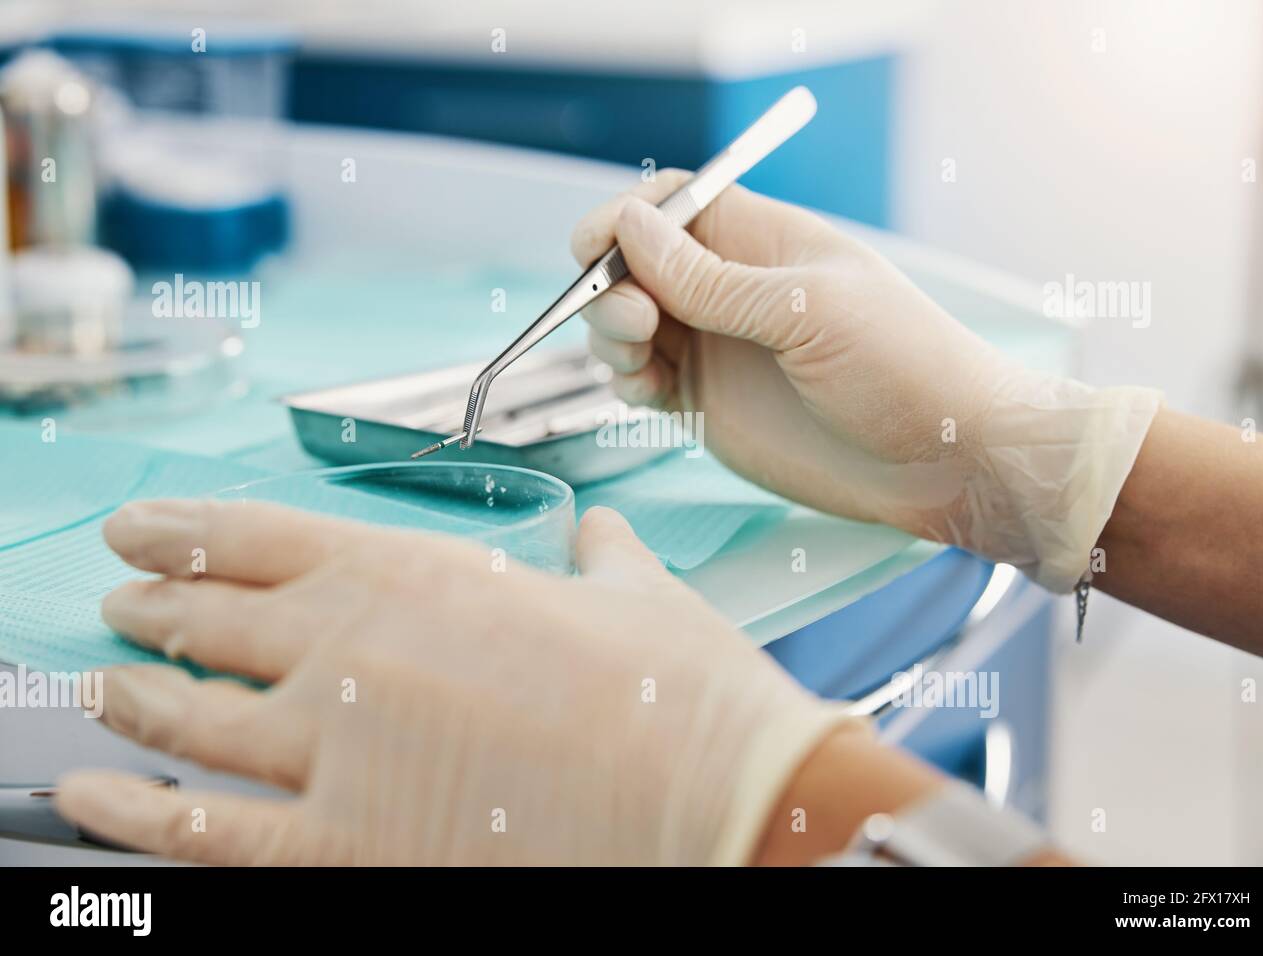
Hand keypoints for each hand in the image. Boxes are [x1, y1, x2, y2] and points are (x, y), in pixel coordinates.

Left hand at [56, 499, 848, 864]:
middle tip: (124, 603)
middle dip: (157, 608)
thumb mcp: (637, 594)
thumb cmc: (682, 694)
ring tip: (101, 687)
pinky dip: (138, 815)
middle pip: (215, 620)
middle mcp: (357, 653)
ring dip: (135, 698)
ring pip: (191, 716)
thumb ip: (600, 557)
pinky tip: (98, 798)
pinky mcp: (350, 847)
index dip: (186, 530)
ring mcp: (340, 752)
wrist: (720, 798)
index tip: (141, 530)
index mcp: (423, 576)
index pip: (265, 538)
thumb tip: (598, 536)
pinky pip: (206, 834)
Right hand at [572, 172, 1160, 591]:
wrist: (942, 459)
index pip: (671, 206)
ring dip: (610, 335)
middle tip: (636, 320)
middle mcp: (727, 291)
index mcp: (759, 242)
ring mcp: (715, 348)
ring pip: (625, 325)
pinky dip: (625, 380)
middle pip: (634, 265)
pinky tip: (647, 391)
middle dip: (610, 284)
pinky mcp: (707, 404)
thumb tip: (630, 225)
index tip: (595, 247)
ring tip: (641, 358)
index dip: (624, 219)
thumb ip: (710, 279)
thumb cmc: (901, 363)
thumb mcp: (806, 309)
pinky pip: (640, 380)